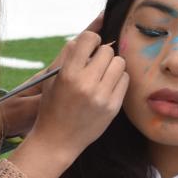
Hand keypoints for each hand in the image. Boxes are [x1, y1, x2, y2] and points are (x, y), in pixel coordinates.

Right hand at [5, 31, 128, 177]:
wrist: (57, 140)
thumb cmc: (53, 106)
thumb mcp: (52, 78)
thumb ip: (68, 55)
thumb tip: (88, 37)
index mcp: (68, 73)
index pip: (89, 38)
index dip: (91, 40)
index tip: (89, 48)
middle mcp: (86, 84)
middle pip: (108, 51)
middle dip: (101, 55)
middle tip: (94, 65)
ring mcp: (101, 96)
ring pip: (120, 63)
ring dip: (112, 66)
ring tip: (102, 75)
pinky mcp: (113, 107)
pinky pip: (125, 80)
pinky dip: (118, 79)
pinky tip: (107, 86)